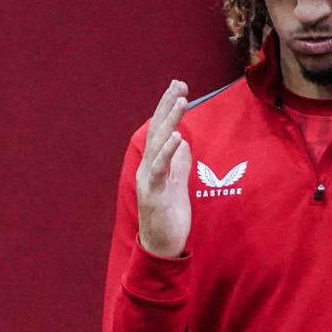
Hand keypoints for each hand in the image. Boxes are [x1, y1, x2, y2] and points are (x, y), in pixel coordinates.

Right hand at [135, 81, 191, 259]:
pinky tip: (177, 137)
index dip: (168, 108)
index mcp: (154, 165)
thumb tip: (184, 142)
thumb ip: (179, 164)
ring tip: (181, 101)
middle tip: (178, 83)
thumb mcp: (178, 186)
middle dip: (167, 105)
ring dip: (169, 121)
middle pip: (157, 130)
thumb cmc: (170, 218)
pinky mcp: (154, 194)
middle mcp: (147, 168)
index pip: (160, 130)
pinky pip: (160, 169)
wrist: (162, 248)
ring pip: (158, 144)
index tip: (178, 87)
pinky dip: (167, 152)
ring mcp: (149, 180)